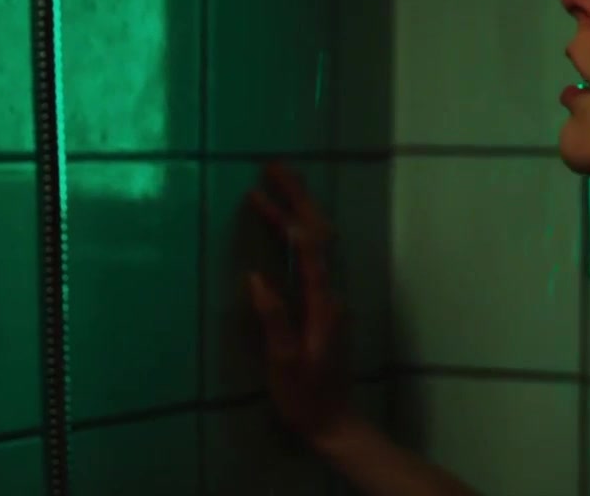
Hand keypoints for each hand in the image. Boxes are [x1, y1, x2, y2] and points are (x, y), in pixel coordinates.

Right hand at [243, 162, 356, 445]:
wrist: (333, 421)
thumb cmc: (305, 397)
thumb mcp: (284, 362)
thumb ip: (274, 319)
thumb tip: (256, 277)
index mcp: (321, 303)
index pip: (309, 247)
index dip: (289, 212)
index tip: (264, 186)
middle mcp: (330, 294)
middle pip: (318, 235)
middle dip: (297, 198)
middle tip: (273, 168)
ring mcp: (328, 298)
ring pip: (317, 245)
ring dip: (296, 213)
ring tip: (268, 191)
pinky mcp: (322, 306)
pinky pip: (312, 259)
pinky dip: (297, 236)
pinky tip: (282, 228)